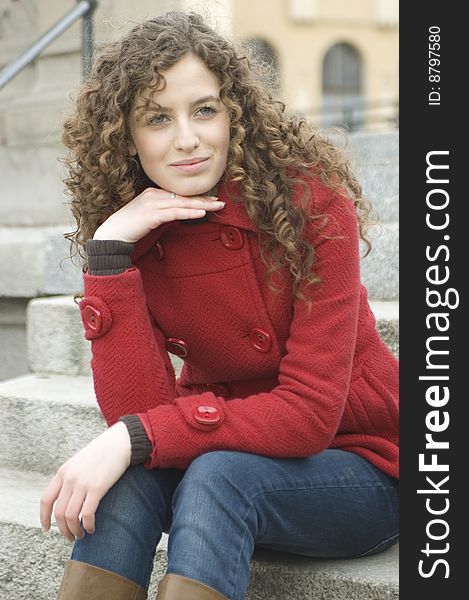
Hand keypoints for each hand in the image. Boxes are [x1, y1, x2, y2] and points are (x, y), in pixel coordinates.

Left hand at [40, 422, 130, 541]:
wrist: (121, 442)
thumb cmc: (103, 452)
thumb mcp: (80, 462)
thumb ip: (71, 477)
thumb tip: (67, 499)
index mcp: (63, 472)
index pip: (46, 500)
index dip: (44, 518)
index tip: (47, 529)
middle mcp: (70, 478)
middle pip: (58, 513)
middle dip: (63, 530)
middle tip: (70, 537)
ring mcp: (83, 483)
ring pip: (71, 516)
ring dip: (74, 530)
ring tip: (81, 535)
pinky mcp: (97, 487)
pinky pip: (87, 513)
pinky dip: (88, 525)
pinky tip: (92, 528)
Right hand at [93, 188, 224, 242]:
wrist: (111, 235)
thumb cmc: (130, 229)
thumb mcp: (150, 218)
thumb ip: (163, 214)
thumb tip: (179, 216)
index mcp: (153, 193)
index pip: (179, 195)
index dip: (196, 197)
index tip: (212, 200)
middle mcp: (153, 195)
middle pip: (183, 196)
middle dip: (204, 199)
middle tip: (221, 202)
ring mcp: (152, 203)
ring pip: (181, 203)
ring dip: (201, 205)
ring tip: (216, 207)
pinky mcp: (151, 215)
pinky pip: (174, 212)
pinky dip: (188, 213)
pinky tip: (200, 213)